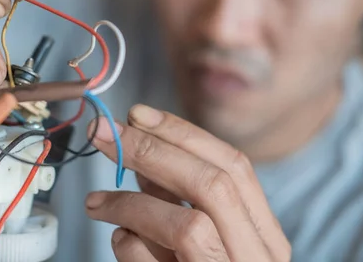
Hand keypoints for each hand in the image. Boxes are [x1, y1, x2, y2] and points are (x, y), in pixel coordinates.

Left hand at [85, 105, 291, 261]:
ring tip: (96, 202)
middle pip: (212, 185)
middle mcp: (259, 259)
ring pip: (187, 226)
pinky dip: (128, 247)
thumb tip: (141, 154)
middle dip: (152, 150)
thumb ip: (179, 198)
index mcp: (265, 235)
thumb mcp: (203, 237)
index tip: (138, 114)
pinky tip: (120, 243)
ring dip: (131, 202)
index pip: (233, 166)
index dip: (183, 133)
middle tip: (105, 134)